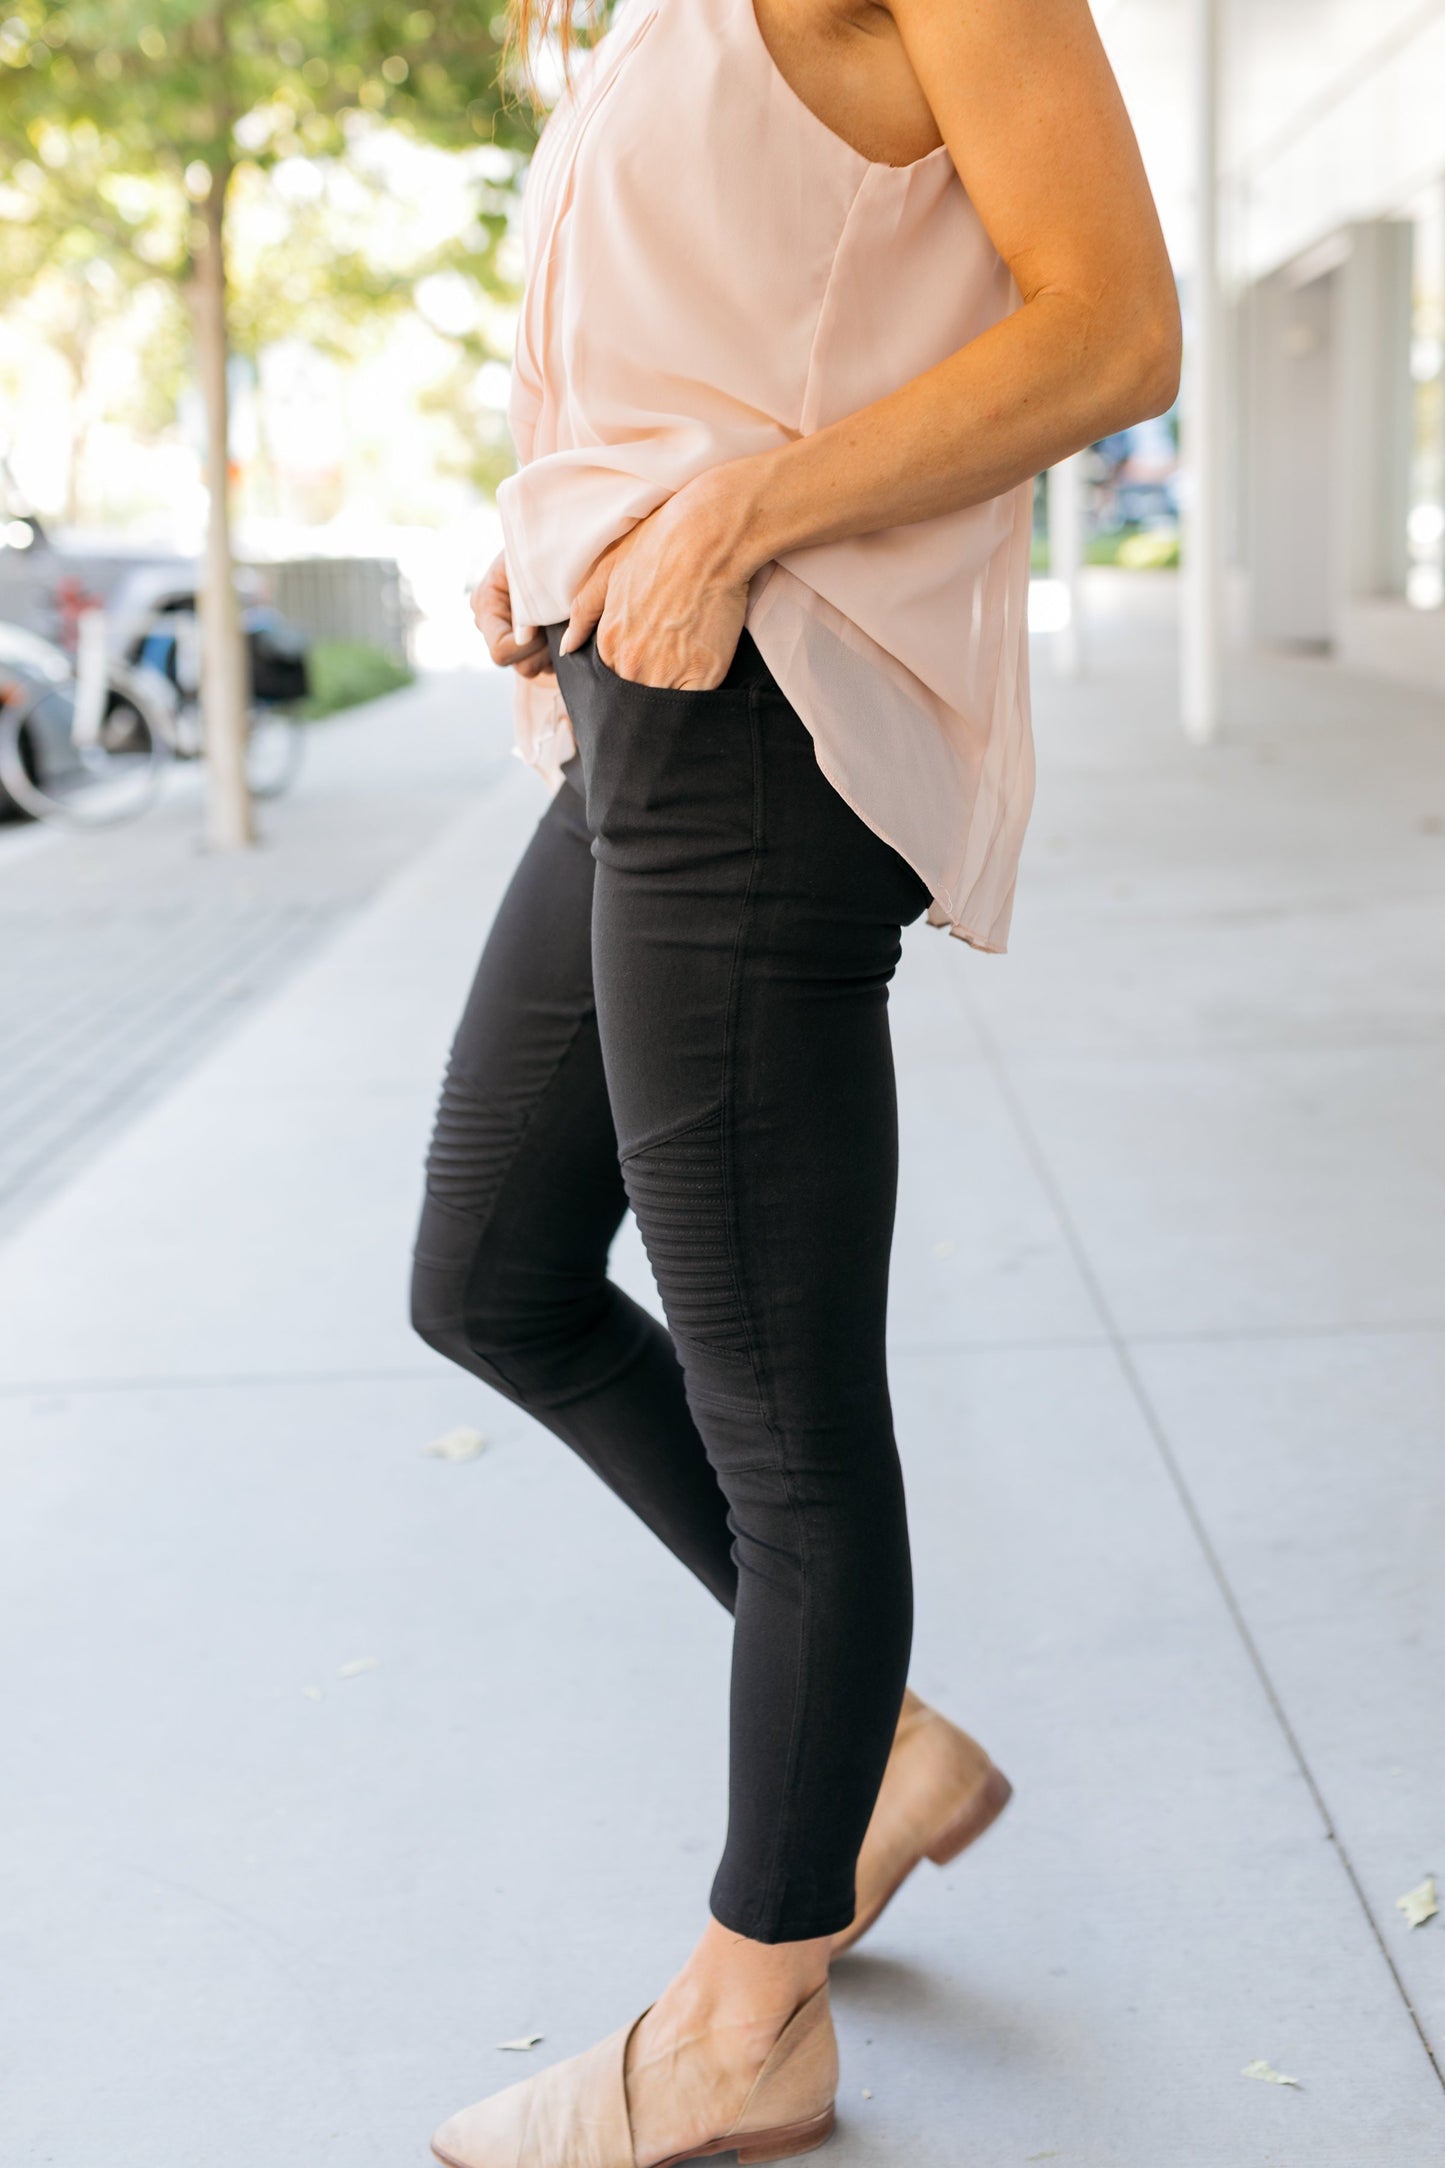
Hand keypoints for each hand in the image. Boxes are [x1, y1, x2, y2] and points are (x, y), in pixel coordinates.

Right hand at [471, 551, 554, 680]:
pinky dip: (558, 652)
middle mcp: (492, 626)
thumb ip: (526, 599)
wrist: (552, 545)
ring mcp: (510, 639)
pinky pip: (545, 666)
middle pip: (517, 664)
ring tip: (565, 625)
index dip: (526, 646)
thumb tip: (525, 637)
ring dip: (552, 652)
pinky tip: (566, 630)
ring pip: (532, 668)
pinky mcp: (529, 647)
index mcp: (485, 604)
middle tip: (562, 626)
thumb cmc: (541, 550)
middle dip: (543, 650)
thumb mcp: (530, 567)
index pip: (500, 649)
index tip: (546, 627)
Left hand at [558, 467, 760, 689]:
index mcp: (609, 642)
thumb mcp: (607, 571)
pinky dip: (695, 706)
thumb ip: (583, 613)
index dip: (625, 683)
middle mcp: (632, 663)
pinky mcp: (702, 676)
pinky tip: (700, 694)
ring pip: (661, 710)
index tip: (640, 676)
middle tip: (661, 687)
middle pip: (634, 701)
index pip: (610, 683)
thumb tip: (566, 647)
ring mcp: (666, 673)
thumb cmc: (658, 546)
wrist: (705, 538)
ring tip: (680, 693)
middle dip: (643, 701)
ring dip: (667, 709)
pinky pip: (692, 707)